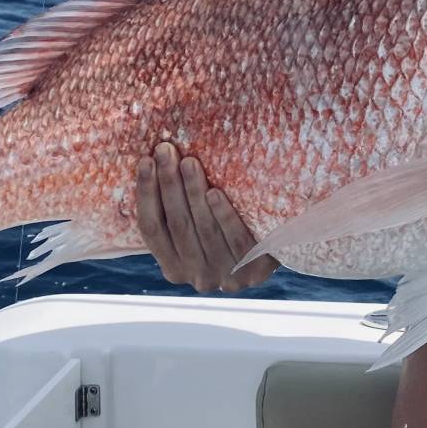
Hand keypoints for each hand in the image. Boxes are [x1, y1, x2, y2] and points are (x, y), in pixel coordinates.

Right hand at [135, 142, 277, 292]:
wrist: (281, 250)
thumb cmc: (230, 231)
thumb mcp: (200, 228)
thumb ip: (180, 211)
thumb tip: (157, 161)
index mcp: (174, 268)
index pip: (152, 230)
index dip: (146, 194)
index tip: (145, 161)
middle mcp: (197, 276)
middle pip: (177, 226)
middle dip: (168, 184)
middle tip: (166, 150)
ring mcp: (226, 276)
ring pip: (204, 230)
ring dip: (193, 193)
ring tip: (189, 162)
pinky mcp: (254, 270)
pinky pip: (236, 240)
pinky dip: (224, 215)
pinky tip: (215, 192)